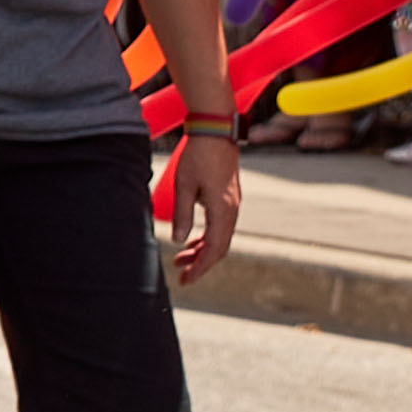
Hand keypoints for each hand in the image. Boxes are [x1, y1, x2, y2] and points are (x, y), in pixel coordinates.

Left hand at [164, 123, 240, 279]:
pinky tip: (191, 241)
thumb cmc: (198, 156)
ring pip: (220, 238)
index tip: (186, 278)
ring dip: (202, 250)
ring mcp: (232, 205)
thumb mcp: (184, 185)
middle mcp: (232, 211)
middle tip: (182, 274)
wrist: (216, 132)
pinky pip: (220, 227)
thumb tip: (179, 241)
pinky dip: (206, 237)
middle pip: (220, 248)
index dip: (201, 266)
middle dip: (201, 263)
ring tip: (181, 259)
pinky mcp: (228, 199)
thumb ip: (183, 214)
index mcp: (223, 210)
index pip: (214, 248)